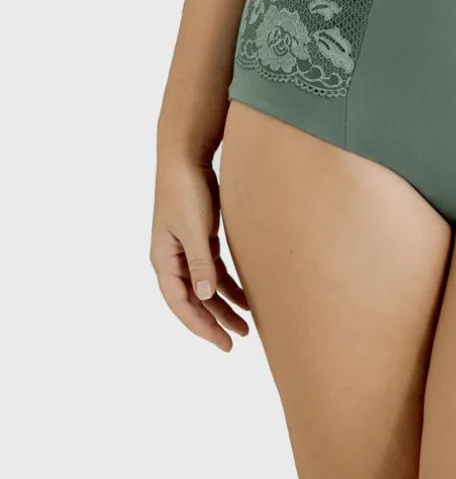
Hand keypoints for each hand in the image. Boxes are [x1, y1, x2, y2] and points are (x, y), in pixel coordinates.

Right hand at [150, 155, 250, 350]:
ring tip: (246, 325)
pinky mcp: (201, 237)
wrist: (187, 157)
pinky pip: (214, 270)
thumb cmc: (186, 191)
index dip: (201, 326)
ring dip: (224, 305)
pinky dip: (228, 284)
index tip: (222, 343)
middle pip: (194, 300)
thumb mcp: (195, 229)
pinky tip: (245, 295)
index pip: (181, 304)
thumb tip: (204, 296)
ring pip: (206, 287)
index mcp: (164, 260)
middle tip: (236, 341)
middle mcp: (172, 258)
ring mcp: (186, 248)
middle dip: (214, 321)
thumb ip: (200, 263)